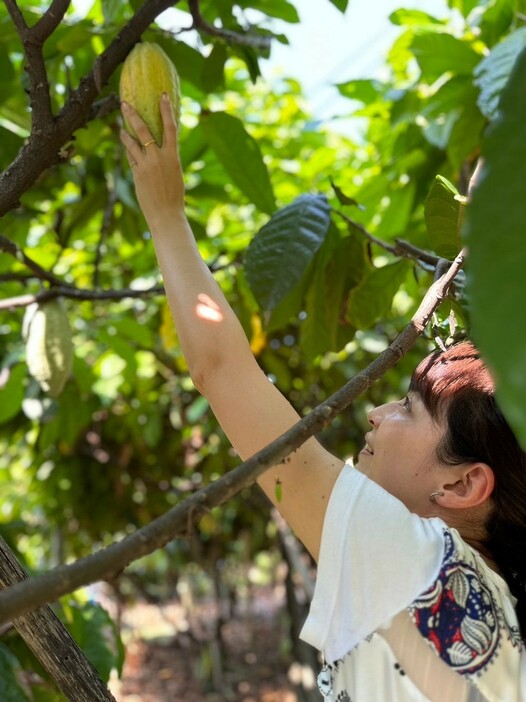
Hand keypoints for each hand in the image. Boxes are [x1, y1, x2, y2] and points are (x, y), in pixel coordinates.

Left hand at [120, 94, 184, 226]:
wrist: (166, 214)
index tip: (162, 95)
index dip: (166, 110)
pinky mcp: (137, 173)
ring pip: (132, 142)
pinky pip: (131, 157)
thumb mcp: (175, 174)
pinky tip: (126, 145)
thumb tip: (158, 151)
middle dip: (133, 115)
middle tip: (124, 103)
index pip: (171, 127)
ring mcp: (146, 165)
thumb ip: (167, 159)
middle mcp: (159, 157)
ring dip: (125, 132)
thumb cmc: (174, 196)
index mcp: (173, 156)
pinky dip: (129, 150)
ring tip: (121, 126)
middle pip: (144, 129)